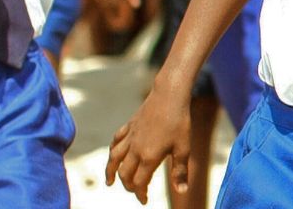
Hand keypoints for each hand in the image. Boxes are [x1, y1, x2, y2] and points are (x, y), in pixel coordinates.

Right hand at [106, 87, 191, 203]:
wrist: (169, 95)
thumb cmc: (180, 122)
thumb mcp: (184, 149)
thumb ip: (180, 171)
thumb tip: (182, 191)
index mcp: (148, 157)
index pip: (139, 183)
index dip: (140, 194)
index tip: (145, 200)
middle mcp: (135, 149)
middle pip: (124, 173)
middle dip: (128, 185)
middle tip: (134, 191)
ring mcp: (130, 136)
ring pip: (114, 158)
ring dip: (110, 172)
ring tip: (109, 182)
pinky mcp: (129, 125)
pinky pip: (116, 141)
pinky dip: (113, 150)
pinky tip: (114, 154)